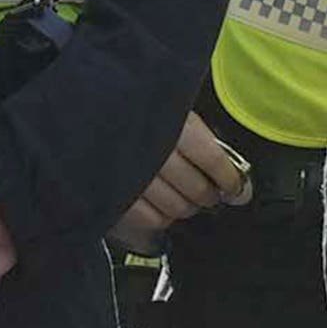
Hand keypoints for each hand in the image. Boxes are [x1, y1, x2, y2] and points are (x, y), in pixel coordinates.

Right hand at [115, 116, 249, 245]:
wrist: (88, 108)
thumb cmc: (136, 109)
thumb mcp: (172, 108)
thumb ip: (203, 140)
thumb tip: (237, 184)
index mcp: (173, 122)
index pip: (213, 161)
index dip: (230, 179)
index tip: (236, 187)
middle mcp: (154, 150)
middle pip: (197, 189)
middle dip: (209, 194)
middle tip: (210, 191)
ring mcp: (133, 176)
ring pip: (177, 207)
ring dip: (186, 206)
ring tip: (184, 196)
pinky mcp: (116, 196)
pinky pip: (152, 219)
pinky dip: (162, 216)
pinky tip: (161, 204)